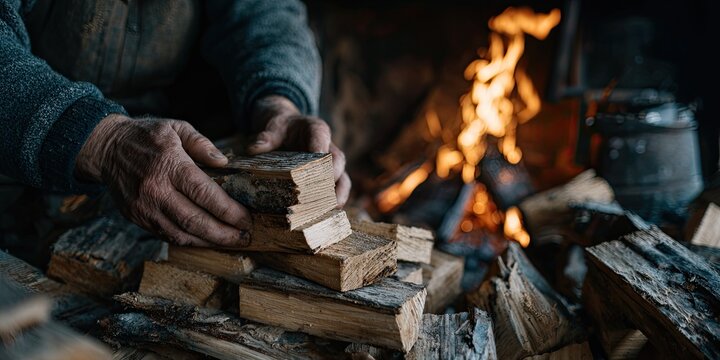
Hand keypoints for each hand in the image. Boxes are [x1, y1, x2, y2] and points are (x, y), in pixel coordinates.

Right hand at [76, 114, 250, 246]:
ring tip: (231, 242)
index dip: (229, 211)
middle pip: (195, 221)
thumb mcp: (176, 127)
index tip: (247, 218)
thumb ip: (202, 143)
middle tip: (245, 237)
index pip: (205, 194)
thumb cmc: (146, 136)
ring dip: (209, 242)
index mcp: (169, 165)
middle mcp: (155, 190)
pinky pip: (167, 236)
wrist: (106, 147)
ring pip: (181, 234)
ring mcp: (144, 207)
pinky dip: (190, 241)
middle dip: (224, 234)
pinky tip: (207, 239)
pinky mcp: (137, 218)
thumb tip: (224, 162)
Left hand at [247, 96, 350, 206]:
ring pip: (342, 179)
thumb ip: (266, 136)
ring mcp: (329, 165)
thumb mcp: (272, 127)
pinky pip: (334, 190)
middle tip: (324, 194)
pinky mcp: (326, 178)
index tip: (315, 168)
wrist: (284, 130)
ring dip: (338, 195)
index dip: (320, 153)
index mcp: (316, 130)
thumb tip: (254, 148)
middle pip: (337, 162)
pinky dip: (331, 202)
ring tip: (331, 209)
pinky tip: (323, 215)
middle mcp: (328, 148)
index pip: (322, 138)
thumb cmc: (281, 127)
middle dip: (332, 179)